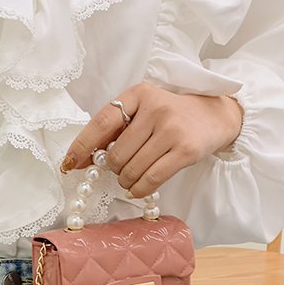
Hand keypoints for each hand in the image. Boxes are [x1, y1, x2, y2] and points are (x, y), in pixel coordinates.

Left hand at [59, 83, 243, 197]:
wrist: (215, 115)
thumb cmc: (171, 117)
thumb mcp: (143, 111)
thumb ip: (115, 131)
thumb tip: (81, 160)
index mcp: (137, 94)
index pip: (101, 123)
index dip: (82, 147)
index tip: (68, 165)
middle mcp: (154, 109)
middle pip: (117, 154)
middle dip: (114, 169)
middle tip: (122, 169)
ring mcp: (171, 129)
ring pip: (132, 170)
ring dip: (126, 181)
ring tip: (133, 177)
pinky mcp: (185, 150)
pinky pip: (151, 179)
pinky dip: (139, 190)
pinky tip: (137, 189)